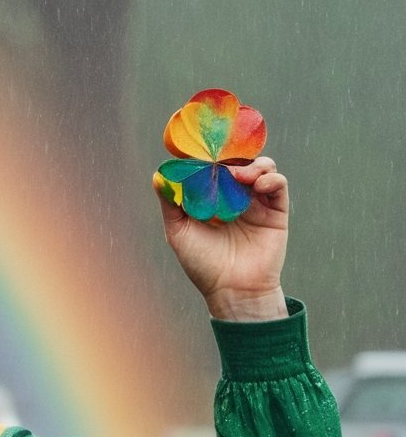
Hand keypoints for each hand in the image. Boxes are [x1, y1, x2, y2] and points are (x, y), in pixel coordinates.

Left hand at [154, 157, 288, 320]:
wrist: (232, 291)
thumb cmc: (203, 266)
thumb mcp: (179, 233)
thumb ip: (170, 205)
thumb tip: (157, 176)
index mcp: (214, 200)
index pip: (215, 168)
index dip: (212, 154)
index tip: (204, 145)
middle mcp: (236, 198)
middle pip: (240, 163)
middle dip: (234, 155)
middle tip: (225, 157)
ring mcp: (257, 203)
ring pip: (261, 168)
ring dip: (253, 165)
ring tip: (241, 176)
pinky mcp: (276, 211)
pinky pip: (279, 184)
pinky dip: (271, 178)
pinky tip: (258, 185)